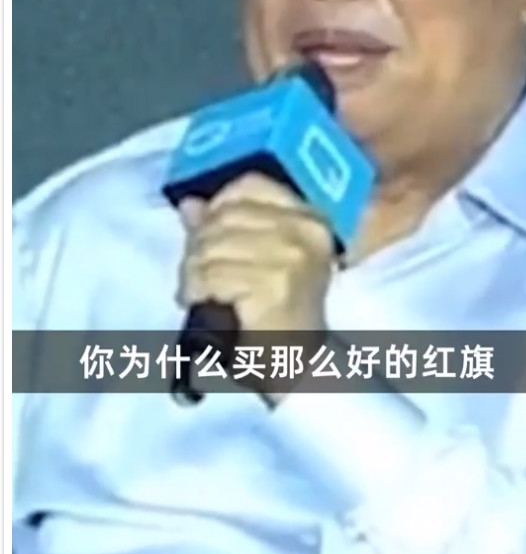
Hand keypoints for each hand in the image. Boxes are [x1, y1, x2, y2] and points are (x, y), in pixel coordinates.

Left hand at [177, 173, 333, 335]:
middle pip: (224, 216)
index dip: (217, 205)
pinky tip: (205, 305)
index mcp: (308, 219)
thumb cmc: (279, 319)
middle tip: (198, 277)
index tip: (205, 234)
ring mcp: (290, 256)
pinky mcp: (272, 284)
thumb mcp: (258, 263)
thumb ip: (224, 228)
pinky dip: (198, 291)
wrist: (297, 369)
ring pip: (211, 246)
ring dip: (194, 273)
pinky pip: (211, 275)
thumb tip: (190, 204)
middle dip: (199, 247)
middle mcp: (304, 232)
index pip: (250, 185)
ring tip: (201, 293)